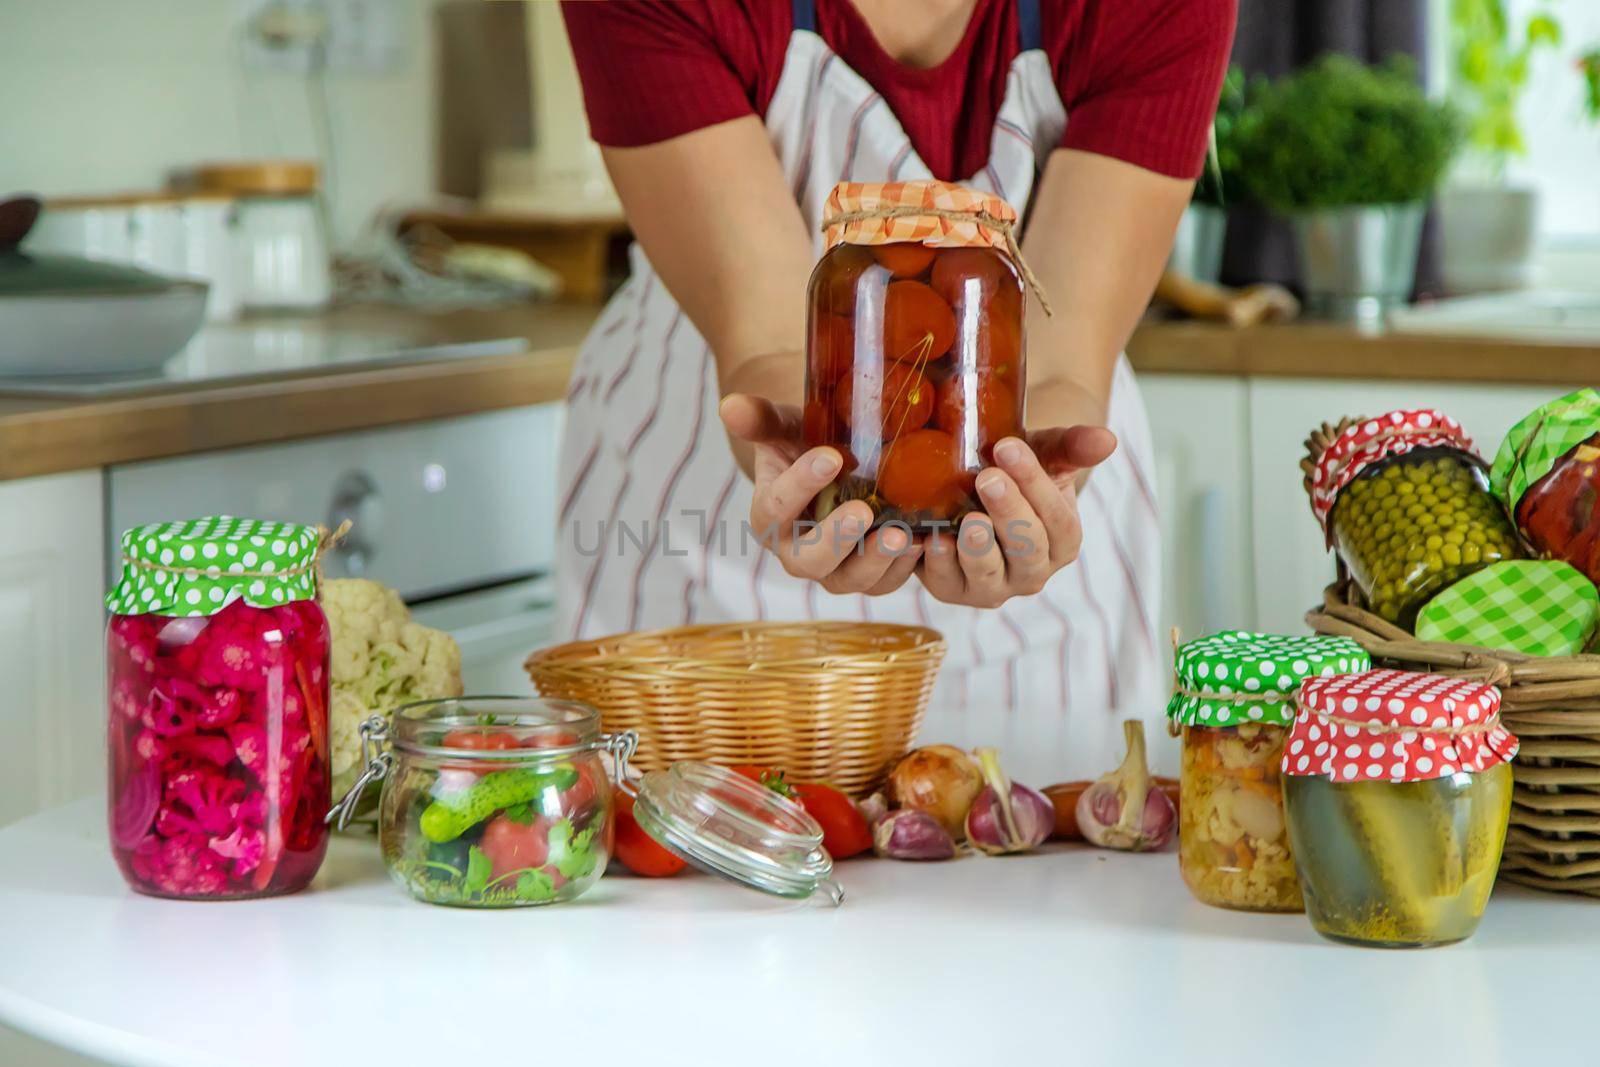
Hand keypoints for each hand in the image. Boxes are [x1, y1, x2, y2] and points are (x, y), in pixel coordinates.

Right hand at [720, 394, 923, 595]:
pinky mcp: (869, 575)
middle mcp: (796, 552)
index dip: (800, 485)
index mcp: (769, 518)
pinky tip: (924, 543)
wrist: (837, 469)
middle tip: (862, 511)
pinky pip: (884, 583)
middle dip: (835, 539)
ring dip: (876, 562)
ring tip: (901, 535)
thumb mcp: (783, 427)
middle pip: (808, 560)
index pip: (775, 508)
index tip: (830, 457)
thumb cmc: (805, 446)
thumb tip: (729, 405)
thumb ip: (759, 418)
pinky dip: (904, 568)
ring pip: (849, 580)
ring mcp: (834, 569)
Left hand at [919, 427, 1115, 608]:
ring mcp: (994, 586)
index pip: (1058, 519)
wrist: (967, 493)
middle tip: (988, 477)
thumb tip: (1107, 439)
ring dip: (978, 549)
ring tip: (968, 521)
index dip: (1035, 484)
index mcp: (1062, 542)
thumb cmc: (1012, 474)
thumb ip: (1073, 448)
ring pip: (990, 575)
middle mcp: (1032, 572)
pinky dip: (939, 563)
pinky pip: (947, 583)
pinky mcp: (954, 590)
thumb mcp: (1043, 456)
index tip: (1008, 446)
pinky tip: (931, 538)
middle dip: (1009, 513)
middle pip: (1027, 549)